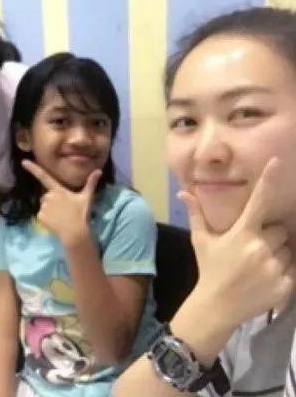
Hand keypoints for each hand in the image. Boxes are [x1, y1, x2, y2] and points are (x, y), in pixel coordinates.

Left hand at [21, 159, 101, 248]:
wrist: (75, 233)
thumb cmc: (81, 214)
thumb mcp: (87, 198)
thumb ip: (91, 183)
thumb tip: (98, 171)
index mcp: (58, 190)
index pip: (44, 176)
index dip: (33, 169)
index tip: (24, 162)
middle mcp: (48, 196)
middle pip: (47, 195)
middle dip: (53, 200)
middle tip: (64, 208)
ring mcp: (43, 207)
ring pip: (44, 205)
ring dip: (50, 209)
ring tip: (61, 216)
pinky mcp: (40, 217)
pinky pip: (41, 215)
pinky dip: (46, 218)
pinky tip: (55, 222)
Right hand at [183, 157, 294, 323]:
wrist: (217, 306)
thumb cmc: (209, 269)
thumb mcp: (201, 241)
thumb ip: (196, 215)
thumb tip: (184, 192)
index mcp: (241, 234)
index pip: (259, 202)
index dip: (268, 181)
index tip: (277, 162)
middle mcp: (260, 248)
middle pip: (279, 230)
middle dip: (270, 236)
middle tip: (253, 248)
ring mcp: (274, 268)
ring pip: (288, 249)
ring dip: (278, 254)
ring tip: (259, 265)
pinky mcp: (285, 285)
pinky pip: (293, 269)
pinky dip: (283, 272)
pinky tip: (265, 278)